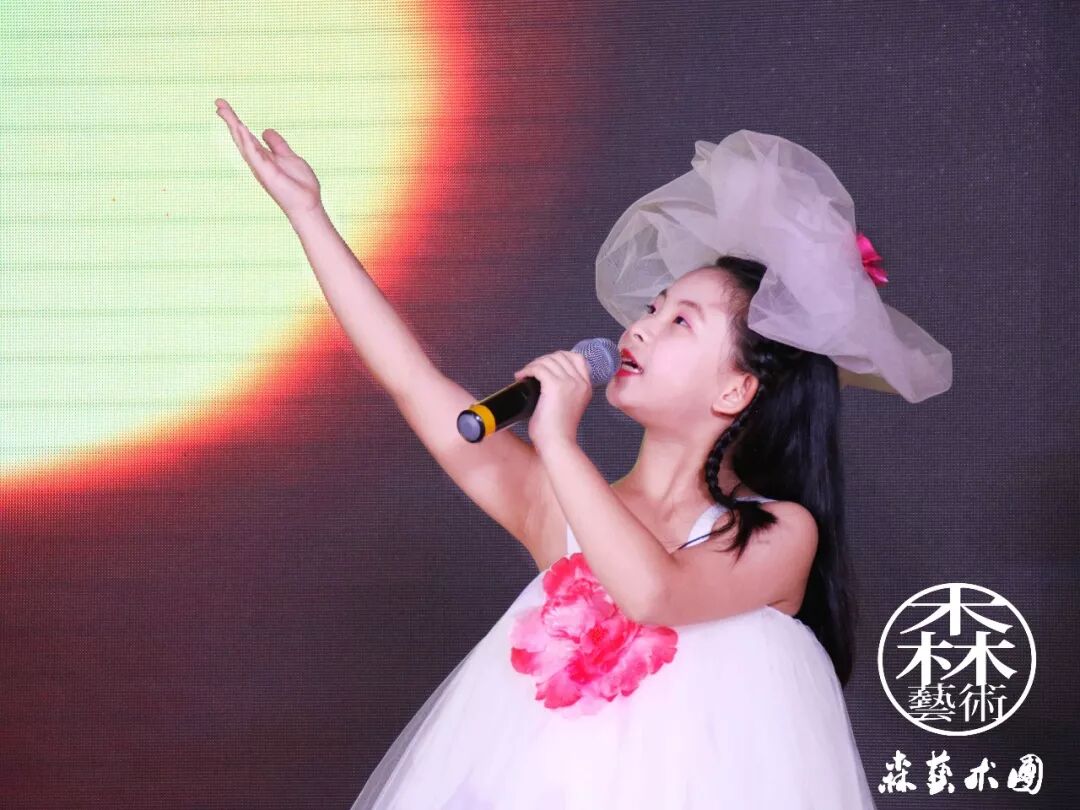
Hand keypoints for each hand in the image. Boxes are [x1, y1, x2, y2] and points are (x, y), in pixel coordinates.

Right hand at [215, 98, 322, 219]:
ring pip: (243, 143)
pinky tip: (241, 128)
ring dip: (234, 126)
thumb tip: (265, 130)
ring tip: (224, 110)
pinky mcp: (266, 173)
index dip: (235, 120)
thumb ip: (277, 144)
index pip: (246, 135)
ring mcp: (260, 167)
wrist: (308, 203)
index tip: (222, 105)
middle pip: (240, 137)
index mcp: (262, 156)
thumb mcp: (289, 156)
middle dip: (229, 119)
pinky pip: (254, 155)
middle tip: (218, 102)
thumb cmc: (299, 184)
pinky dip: (247, 141)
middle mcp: (258, 161)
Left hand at [512, 350, 593, 453]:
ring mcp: (569, 383)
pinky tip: (521, 376)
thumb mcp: (569, 407)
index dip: (559, 357)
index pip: (576, 358)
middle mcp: (580, 382)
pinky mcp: (555, 386)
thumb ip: (564, 393)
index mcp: (586, 387)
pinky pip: (539, 368)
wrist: (557, 444)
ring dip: (533, 364)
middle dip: (543, 360)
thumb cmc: (558, 432)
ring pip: (548, 360)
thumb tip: (544, 381)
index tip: (546, 365)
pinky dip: (527, 369)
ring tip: (524, 374)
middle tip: (531, 370)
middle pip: (560, 356)